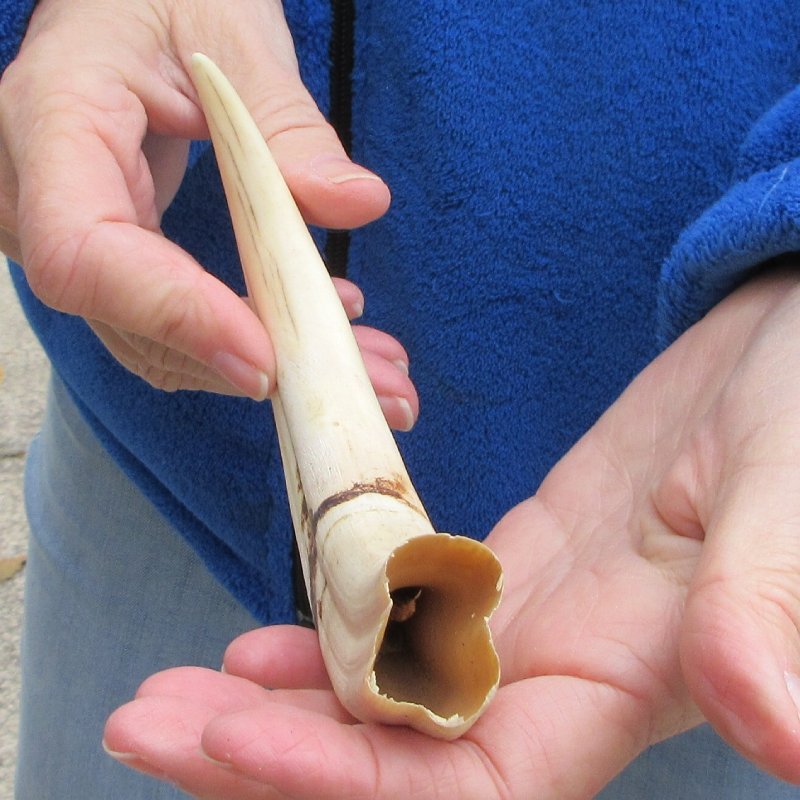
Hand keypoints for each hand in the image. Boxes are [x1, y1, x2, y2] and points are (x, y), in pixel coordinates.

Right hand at [0, 0, 412, 422]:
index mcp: (53, 123)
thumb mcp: (225, 27)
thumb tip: (355, 202)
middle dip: (254, 363)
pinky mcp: (118, 263)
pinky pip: (177, 325)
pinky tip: (327, 333)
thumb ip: (285, 120)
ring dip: (273, 366)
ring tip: (373, 368)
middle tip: (367, 384)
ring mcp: (78, 242)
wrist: (117, 6)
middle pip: (134, 325)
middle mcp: (42, 201)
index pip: (87, 255)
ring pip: (163, 345)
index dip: (175, 315)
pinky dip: (255, 341)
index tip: (266, 358)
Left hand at [104, 269, 799, 797]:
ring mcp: (526, 625)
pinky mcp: (506, 570)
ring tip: (169, 694)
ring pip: (386, 703)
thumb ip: (763, 608)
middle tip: (147, 724)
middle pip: (403, 767)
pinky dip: (322, 642)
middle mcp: (564, 675)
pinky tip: (252, 647)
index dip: (355, 785)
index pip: (476, 785)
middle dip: (273, 762)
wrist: (778, 353)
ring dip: (275, 708)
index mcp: (626, 676)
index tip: (232, 738)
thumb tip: (783, 737)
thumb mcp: (785, 493)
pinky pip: (399, 630)